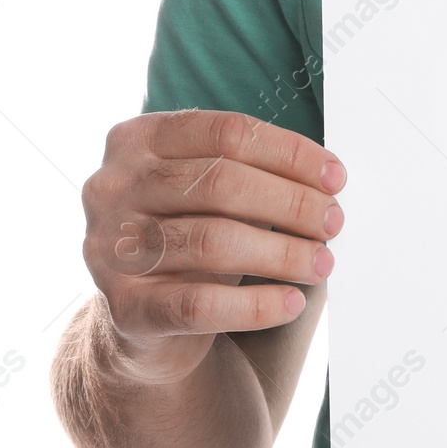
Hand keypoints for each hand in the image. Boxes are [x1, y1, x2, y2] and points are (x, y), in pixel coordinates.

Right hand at [81, 110, 343, 381]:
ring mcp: (110, 248)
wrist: (144, 314)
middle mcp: (112, 188)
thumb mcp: (215, 191)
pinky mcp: (124, 308)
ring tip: (321, 263)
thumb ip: (257, 175)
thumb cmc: (194, 232)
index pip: (227, 132)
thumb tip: (328, 184)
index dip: (289, 153)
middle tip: (333, 222)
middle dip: (291, 202)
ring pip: (212, 242)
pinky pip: (199, 305)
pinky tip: (291, 303)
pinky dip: (255, 305)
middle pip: (220, 183)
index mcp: (138, 140)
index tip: (336, 178)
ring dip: (283, 254)